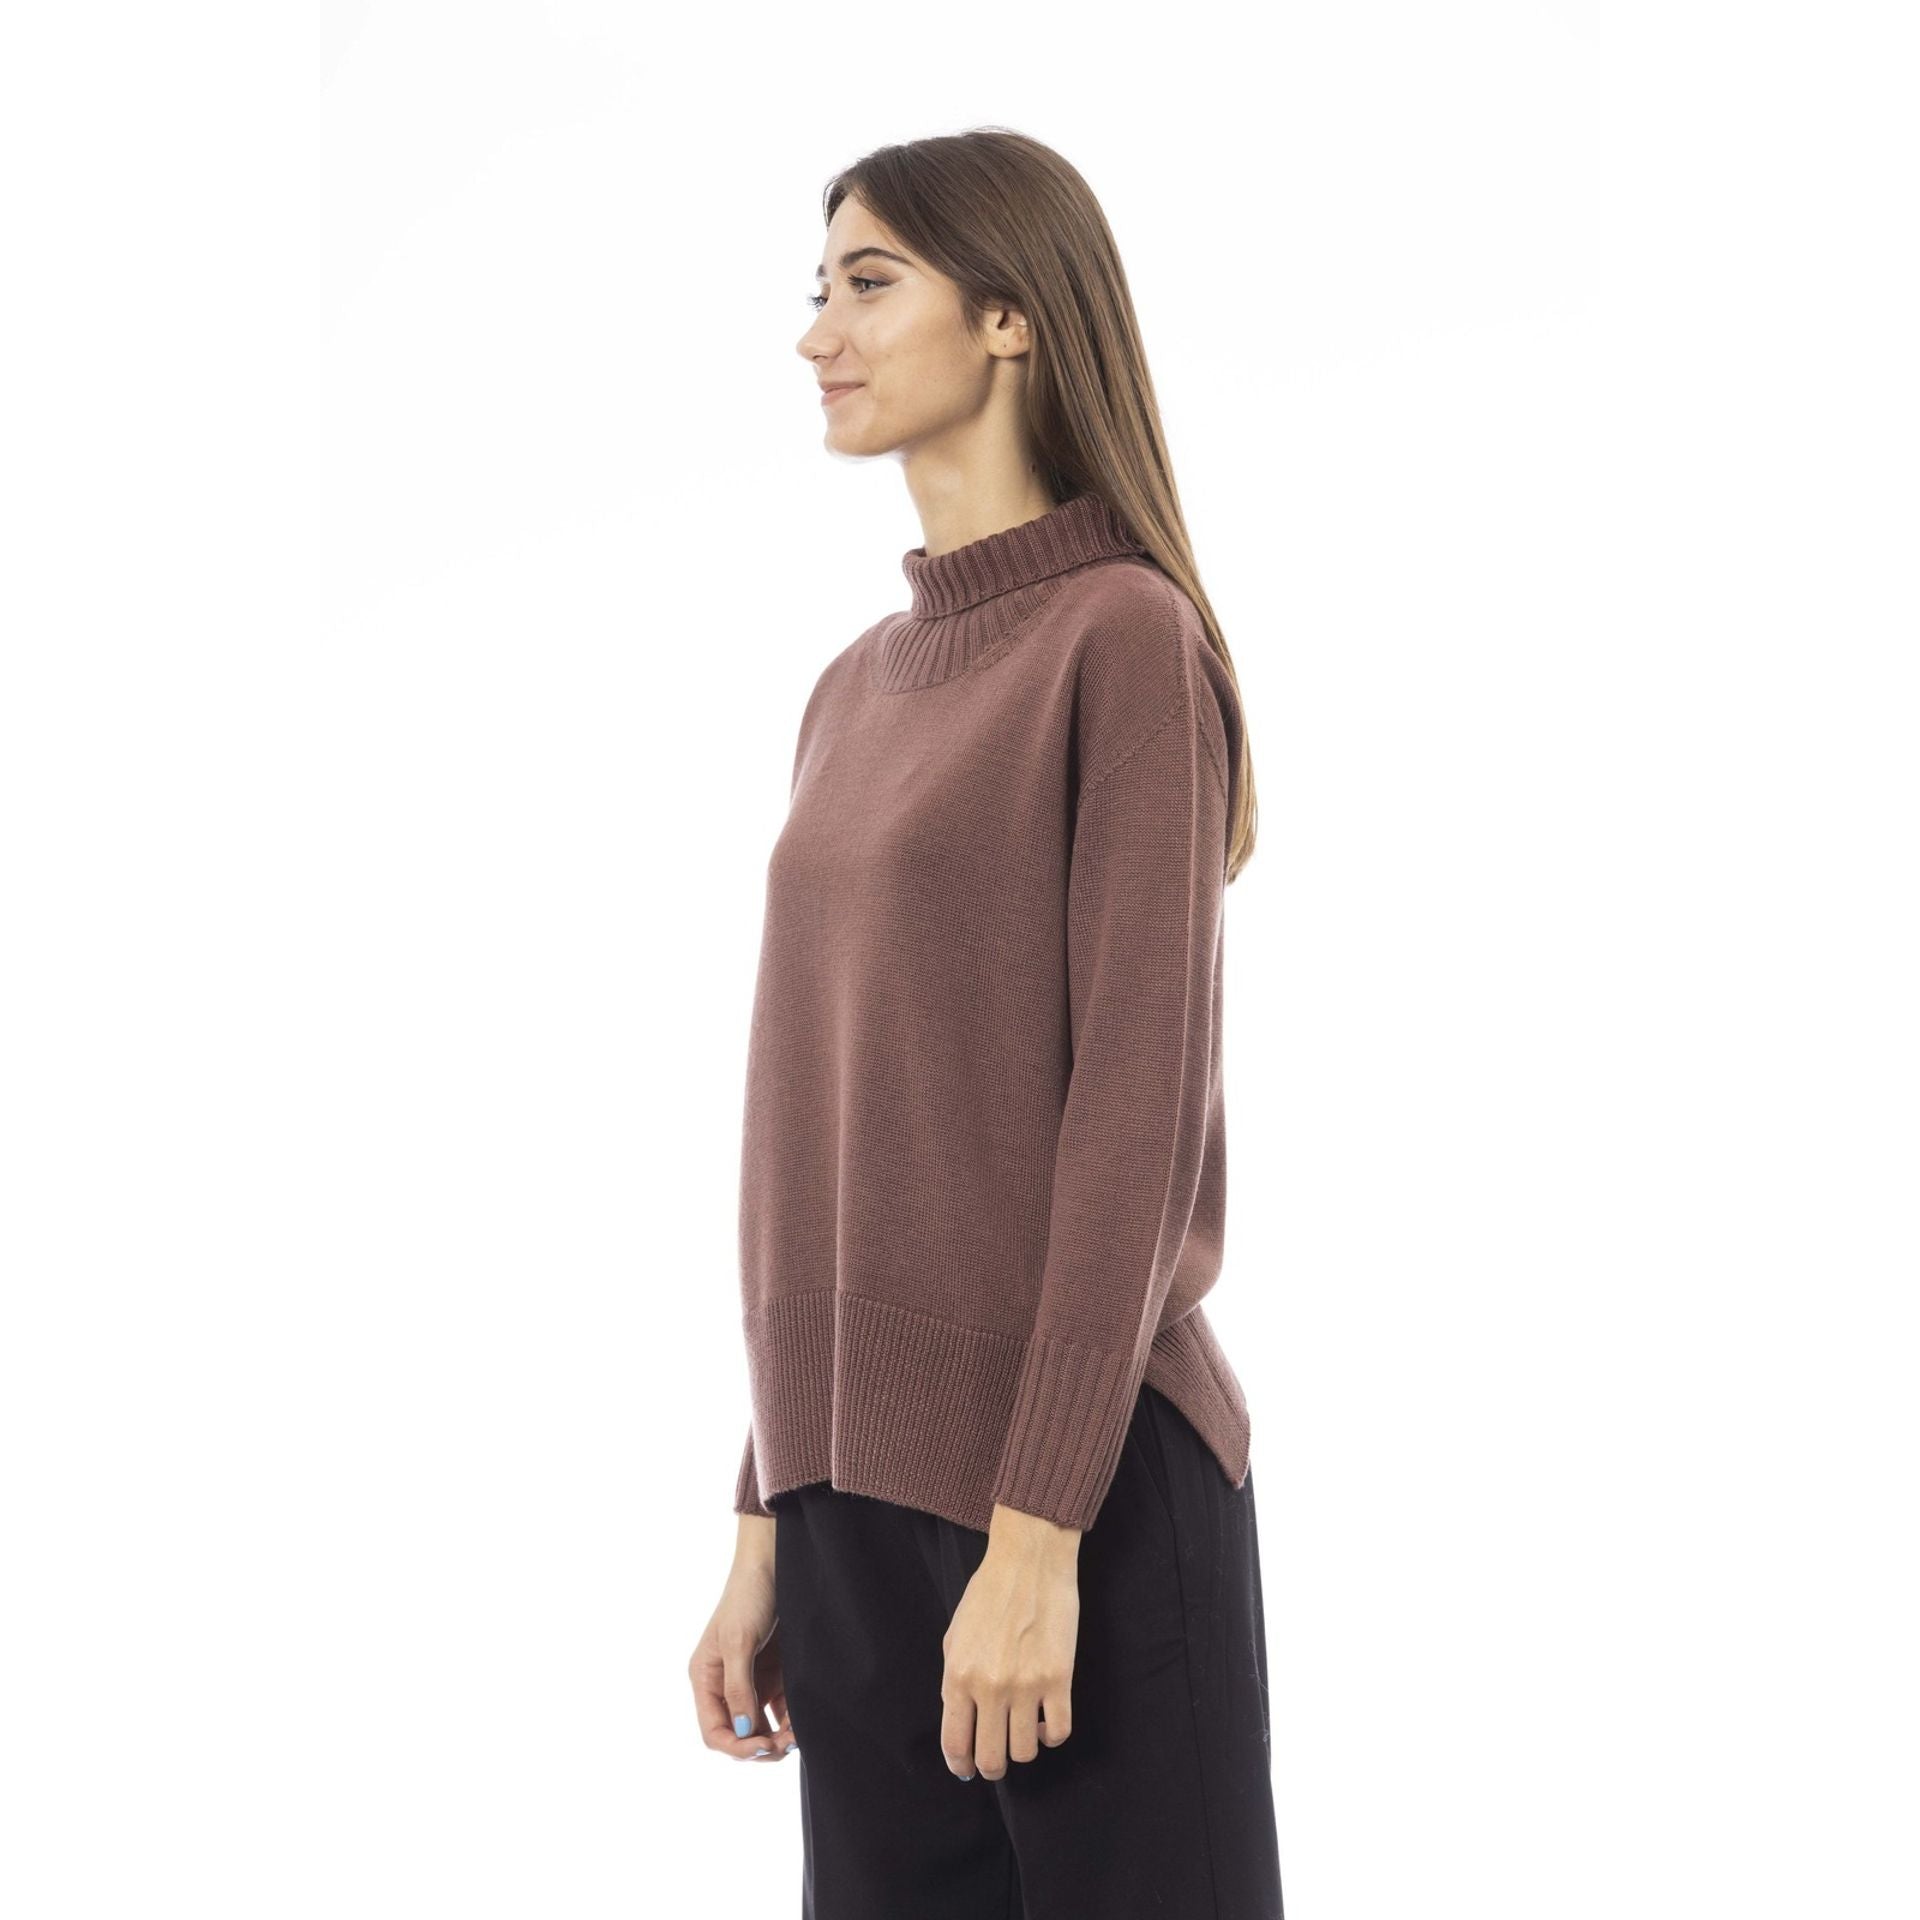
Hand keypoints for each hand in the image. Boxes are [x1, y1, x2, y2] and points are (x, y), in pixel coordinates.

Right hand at [689, 1535, 797, 1761]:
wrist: (775, 1562)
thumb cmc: (749, 1595)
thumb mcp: (739, 1640)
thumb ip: (738, 1688)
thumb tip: (741, 1731)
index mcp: (705, 1678)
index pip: (714, 1730)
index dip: (736, 1747)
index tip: (763, 1747)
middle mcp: (724, 1684)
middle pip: (737, 1734)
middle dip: (759, 1746)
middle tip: (786, 1745)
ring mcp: (750, 1681)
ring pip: (760, 1727)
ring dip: (777, 1737)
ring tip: (798, 1735)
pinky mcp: (773, 1675)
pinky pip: (779, 1711)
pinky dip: (790, 1721)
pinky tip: (802, 1722)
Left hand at [939, 1503, 1081, 1779]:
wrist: (1028, 1561)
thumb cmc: (989, 1594)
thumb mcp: (955, 1636)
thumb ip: (953, 1681)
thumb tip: (960, 1724)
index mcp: (959, 1676)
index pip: (955, 1744)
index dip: (960, 1765)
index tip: (966, 1768)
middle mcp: (990, 1687)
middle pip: (992, 1759)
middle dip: (991, 1767)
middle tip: (996, 1759)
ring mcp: (1027, 1685)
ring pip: (1025, 1752)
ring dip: (1023, 1748)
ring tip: (1022, 1730)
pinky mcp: (1059, 1679)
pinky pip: (1058, 1732)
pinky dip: (1051, 1736)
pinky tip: (1045, 1721)